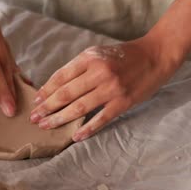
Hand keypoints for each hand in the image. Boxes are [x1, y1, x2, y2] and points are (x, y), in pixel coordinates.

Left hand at [29, 37, 183, 140]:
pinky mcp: (123, 102)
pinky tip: (75, 136)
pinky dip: (86, 129)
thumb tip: (56, 86)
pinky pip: (101, 119)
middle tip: (34, 118)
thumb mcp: (98, 53)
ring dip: (59, 118)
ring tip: (46, 125)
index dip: (46, 91)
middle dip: (47, 107)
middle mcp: (99, 73)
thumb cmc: (124, 55)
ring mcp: (111, 89)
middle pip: (66, 94)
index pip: (61, 77)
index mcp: (90, 58)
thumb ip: (79, 67)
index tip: (36, 101)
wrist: (155, 56)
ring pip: (79, 108)